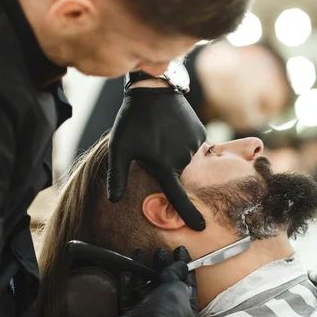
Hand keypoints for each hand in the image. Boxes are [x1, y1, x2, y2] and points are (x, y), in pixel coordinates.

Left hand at [107, 85, 206, 230]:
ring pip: (182, 158)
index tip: (201, 228)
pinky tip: (170, 126)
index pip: (177, 197)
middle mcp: (183, 159)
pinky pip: (191, 144)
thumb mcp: (119, 149)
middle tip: (149, 144)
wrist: (153, 88)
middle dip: (162, 164)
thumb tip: (114, 201)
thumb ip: (118, 177)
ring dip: (171, 151)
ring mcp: (194, 144)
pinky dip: (181, 140)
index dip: (189, 214)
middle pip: (174, 171)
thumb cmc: (132, 120)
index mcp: (164, 166)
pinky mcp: (200, 132)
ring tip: (158, 132)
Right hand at [117, 247, 198, 316]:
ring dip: (144, 271)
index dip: (186, 267)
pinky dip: (129, 283)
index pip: (190, 286)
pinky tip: (128, 270)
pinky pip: (131, 297)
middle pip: (167, 287)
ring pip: (147, 289)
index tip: (181, 251)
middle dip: (163, 266)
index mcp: (188, 315)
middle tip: (161, 251)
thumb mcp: (177, 288)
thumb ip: (177, 273)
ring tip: (142, 253)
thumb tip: (179, 264)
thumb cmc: (165, 312)